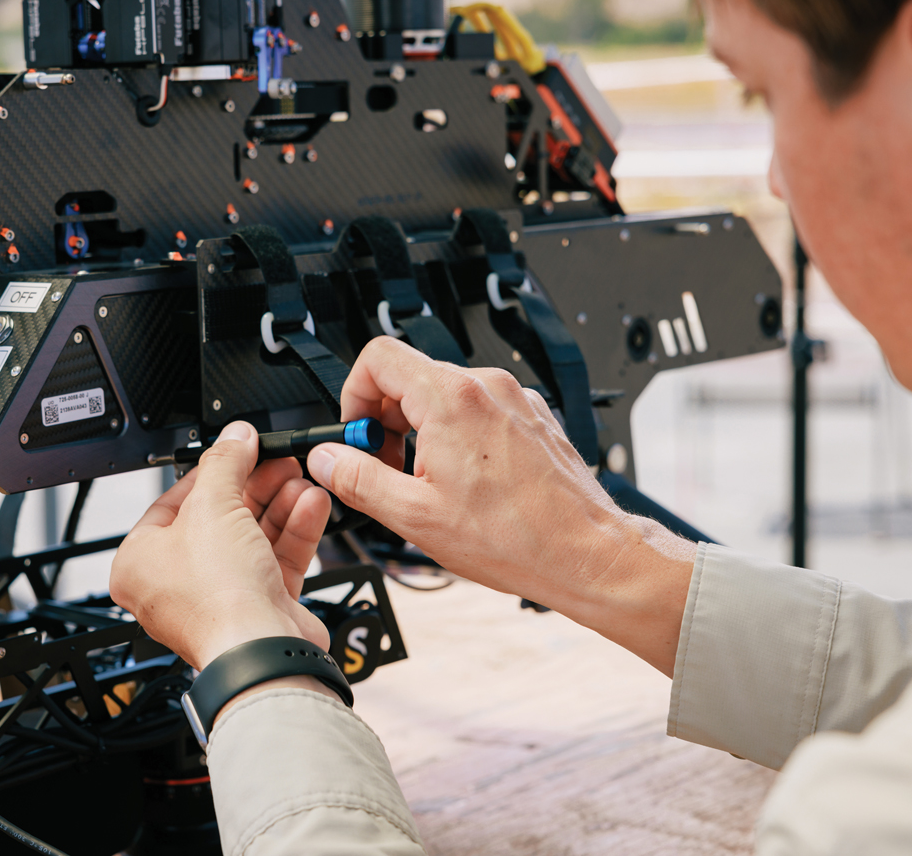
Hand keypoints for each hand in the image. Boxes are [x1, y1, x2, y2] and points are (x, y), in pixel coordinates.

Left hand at [110, 421, 332, 670]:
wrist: (259, 650)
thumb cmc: (214, 597)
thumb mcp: (213, 507)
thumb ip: (226, 463)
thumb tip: (235, 437)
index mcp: (141, 561)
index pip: (174, 502)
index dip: (210, 471)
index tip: (237, 449)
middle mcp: (176, 583)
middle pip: (219, 518)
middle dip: (254, 485)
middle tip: (275, 459)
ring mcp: (220, 596)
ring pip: (251, 538)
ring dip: (279, 504)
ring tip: (298, 477)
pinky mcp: (259, 607)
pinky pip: (275, 560)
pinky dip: (293, 532)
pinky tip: (310, 504)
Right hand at [305, 337, 696, 674]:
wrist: (585, 554)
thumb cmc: (517, 537)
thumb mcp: (414, 515)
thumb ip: (357, 479)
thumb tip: (326, 460)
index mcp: (451, 398)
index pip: (378, 358)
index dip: (353, 395)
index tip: (355, 434)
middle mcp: (486, 387)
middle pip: (411, 377)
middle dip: (385, 421)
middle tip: (384, 467)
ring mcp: (514, 400)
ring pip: (445, 396)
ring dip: (421, 432)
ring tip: (426, 483)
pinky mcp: (533, 418)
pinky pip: (479, 411)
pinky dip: (458, 438)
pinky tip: (463, 484)